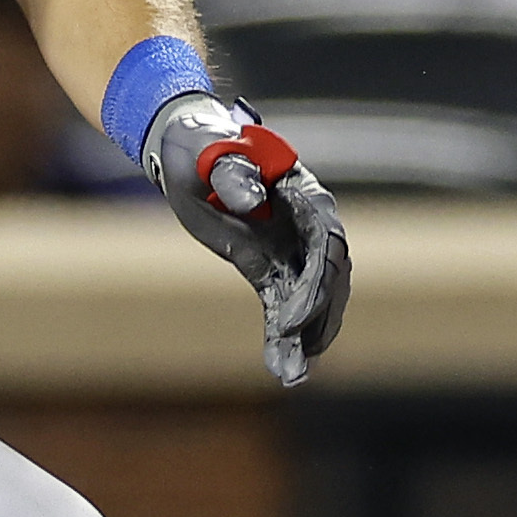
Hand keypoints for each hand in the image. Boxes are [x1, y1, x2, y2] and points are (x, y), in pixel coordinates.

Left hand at [142, 92, 350, 385]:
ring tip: (294, 372)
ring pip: (313, 296)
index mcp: (302, 193)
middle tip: (299, 351)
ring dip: (308, 335)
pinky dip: (285, 334)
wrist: (189, 148)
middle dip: (317, 315)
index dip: (317, 281)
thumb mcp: (209, 152)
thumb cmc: (200, 144)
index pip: (325, 242)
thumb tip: (256, 204)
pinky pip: (283, 303)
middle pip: (328, 275)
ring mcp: (292, 247)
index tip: (296, 317)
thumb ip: (233, 175)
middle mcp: (308, 224)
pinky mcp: (269, 265)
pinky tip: (285, 367)